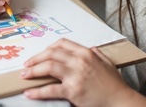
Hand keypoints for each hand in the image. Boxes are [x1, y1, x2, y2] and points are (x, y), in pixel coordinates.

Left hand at [20, 39, 138, 106]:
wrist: (120, 100)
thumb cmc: (114, 84)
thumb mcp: (107, 63)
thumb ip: (97, 54)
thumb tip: (91, 48)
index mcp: (86, 53)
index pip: (61, 44)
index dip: (47, 49)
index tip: (40, 55)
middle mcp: (79, 61)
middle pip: (51, 54)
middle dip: (36, 59)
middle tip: (27, 65)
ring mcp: (75, 75)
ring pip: (48, 67)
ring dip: (33, 71)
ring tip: (25, 76)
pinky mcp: (73, 91)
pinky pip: (50, 89)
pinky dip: (37, 91)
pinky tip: (30, 93)